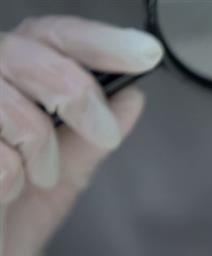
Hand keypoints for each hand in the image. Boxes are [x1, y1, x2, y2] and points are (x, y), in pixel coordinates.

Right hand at [0, 16, 161, 255]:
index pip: (53, 35)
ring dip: (40, 142)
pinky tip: (7, 190)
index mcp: (12, 80)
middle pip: (28, 54)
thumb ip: (94, 135)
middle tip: (106, 134)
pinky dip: (10, 175)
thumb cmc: (20, 211)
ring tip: (43, 174)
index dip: (100, 40)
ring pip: (8, 101)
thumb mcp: (68, 169)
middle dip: (77, 92)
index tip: (145, 54)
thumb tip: (132, 97)